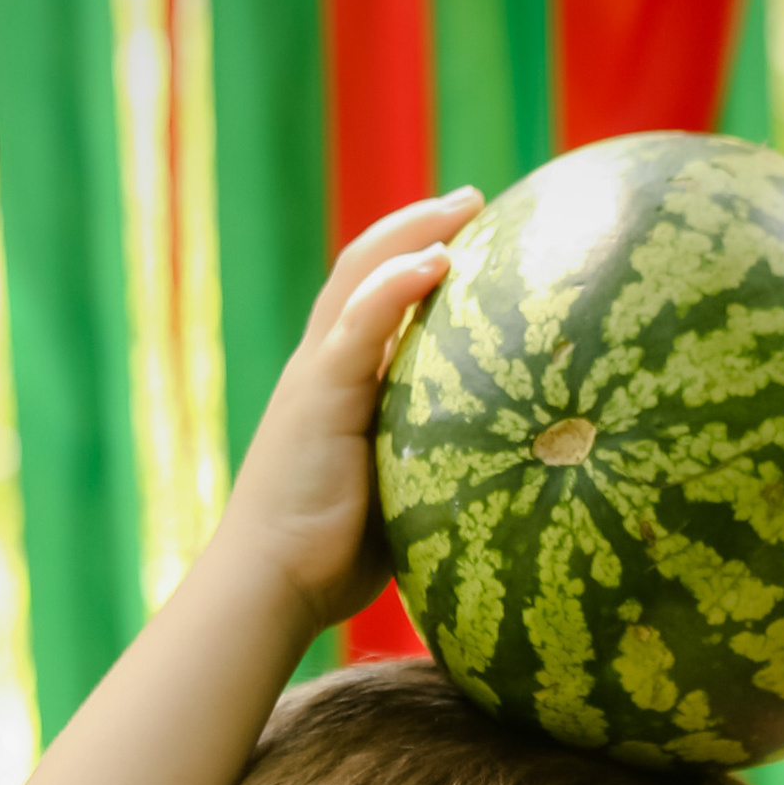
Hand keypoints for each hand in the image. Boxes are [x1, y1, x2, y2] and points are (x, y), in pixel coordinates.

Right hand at [219, 190, 482, 634]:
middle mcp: (323, 368)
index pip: (375, 301)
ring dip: (413, 233)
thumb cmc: (333, 559)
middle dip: (418, 226)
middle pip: (365, 268)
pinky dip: (397, 284)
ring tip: (464, 207)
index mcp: (338, 387)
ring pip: (360, 278)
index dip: (415, 262)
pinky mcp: (317, 395)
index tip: (470, 240)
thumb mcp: (398, 497)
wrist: (270, 584)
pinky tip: (440, 260)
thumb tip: (514, 477)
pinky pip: (360, 323)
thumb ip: (435, 467)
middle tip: (475, 200)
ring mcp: (317, 376)